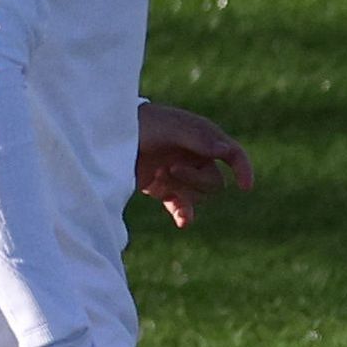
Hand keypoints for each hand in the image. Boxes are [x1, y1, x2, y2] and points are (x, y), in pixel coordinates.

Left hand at [136, 102, 253, 227]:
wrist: (101, 135)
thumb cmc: (136, 123)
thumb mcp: (169, 126)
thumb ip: (198, 138)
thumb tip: (226, 150)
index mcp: (202, 137)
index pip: (232, 154)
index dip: (243, 168)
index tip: (245, 186)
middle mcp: (194, 157)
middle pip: (214, 182)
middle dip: (196, 180)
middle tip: (170, 169)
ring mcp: (179, 174)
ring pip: (199, 196)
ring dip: (184, 191)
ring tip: (160, 176)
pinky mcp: (163, 189)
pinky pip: (182, 208)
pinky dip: (184, 215)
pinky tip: (183, 223)